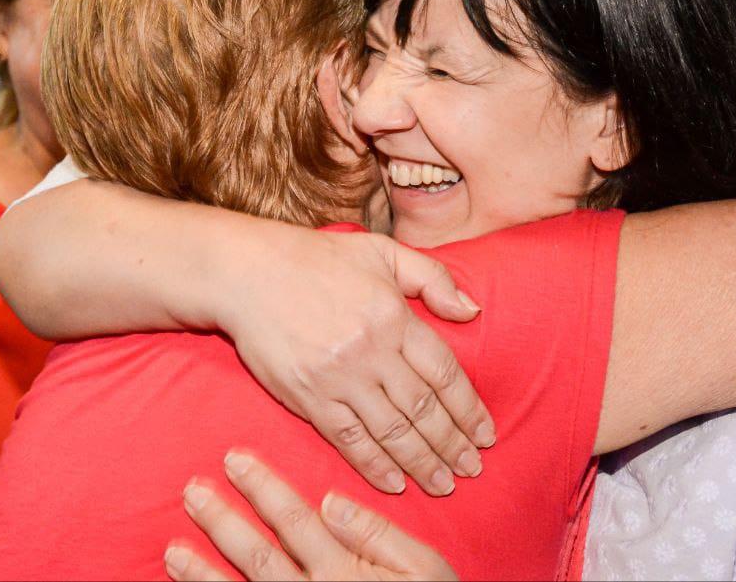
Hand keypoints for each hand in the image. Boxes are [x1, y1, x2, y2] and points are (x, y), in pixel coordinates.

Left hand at [166, 450, 457, 581]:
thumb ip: (377, 534)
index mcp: (344, 571)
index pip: (294, 521)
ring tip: (172, 551)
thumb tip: (329, 500)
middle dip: (221, 521)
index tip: (235, 459)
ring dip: (204, 574)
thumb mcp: (424, 568)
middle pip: (258, 555)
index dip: (262, 488)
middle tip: (191, 491)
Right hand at [217, 230, 494, 496]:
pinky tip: (395, 483)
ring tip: (443, 484)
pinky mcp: (308, 397)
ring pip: (391, 431)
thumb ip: (432, 277)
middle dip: (452, 444)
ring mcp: (339, 378)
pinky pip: (349, 439)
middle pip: (423, 409)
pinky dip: (374, 466)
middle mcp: (371, 351)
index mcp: (394, 317)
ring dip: (421, 463)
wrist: (249, 274)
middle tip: (473, 469)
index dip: (469, 409)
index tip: (486, 434)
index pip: (444, 373)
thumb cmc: (318, 259)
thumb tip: (472, 311)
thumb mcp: (382, 252)